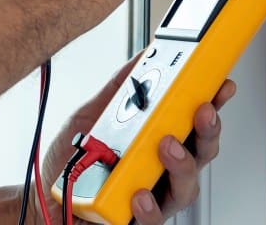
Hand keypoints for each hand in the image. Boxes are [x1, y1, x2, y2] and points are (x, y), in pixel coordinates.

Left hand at [36, 55, 235, 224]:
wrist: (44, 198)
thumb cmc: (74, 161)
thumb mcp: (92, 115)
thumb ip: (119, 89)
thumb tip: (141, 58)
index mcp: (158, 142)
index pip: (194, 122)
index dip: (213, 103)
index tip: (221, 84)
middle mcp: (162, 171)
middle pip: (202, 152)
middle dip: (207, 130)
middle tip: (201, 110)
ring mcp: (154, 198)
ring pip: (186, 187)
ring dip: (182, 164)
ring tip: (167, 145)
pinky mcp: (136, 222)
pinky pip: (152, 219)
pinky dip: (149, 207)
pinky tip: (140, 193)